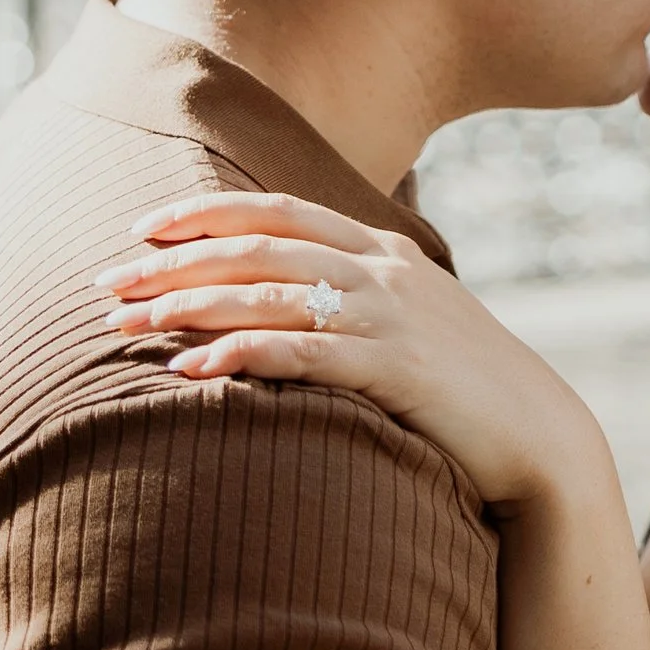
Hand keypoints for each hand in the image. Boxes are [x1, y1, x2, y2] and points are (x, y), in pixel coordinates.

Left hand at [97, 191, 604, 513]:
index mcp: (387, 251)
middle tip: (109, 283)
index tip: (145, 228)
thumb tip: (293, 305)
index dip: (208, 213)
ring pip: (272, 294)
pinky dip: (243, 352)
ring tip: (131, 323)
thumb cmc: (467, 392)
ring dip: (192, 305)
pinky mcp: (396, 369)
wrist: (541, 437)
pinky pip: (304, 353)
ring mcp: (392, 317)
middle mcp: (385, 271)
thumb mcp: (416, 326)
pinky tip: (194, 367)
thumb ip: (361, 302)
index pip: (280, 212)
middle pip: (260, 249)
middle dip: (177, 262)